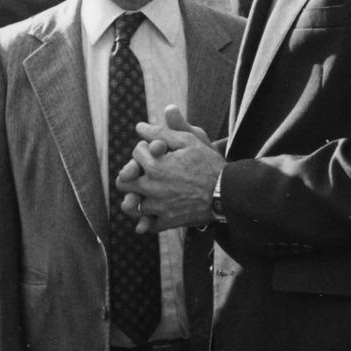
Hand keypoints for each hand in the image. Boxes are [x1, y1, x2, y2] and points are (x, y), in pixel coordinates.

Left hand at [116, 105, 223, 231]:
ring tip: (148, 192)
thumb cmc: (209, 163)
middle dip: (131, 173)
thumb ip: (161, 132)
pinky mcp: (168, 222)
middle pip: (123, 182)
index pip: (135, 154)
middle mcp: (152, 187)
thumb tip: (139, 126)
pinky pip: (148, 224)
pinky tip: (157, 209)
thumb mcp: (188, 140)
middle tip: (142, 172)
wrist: (227, 192)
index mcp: (155, 166)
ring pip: (132, 205)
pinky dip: (149, 218)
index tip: (155, 151)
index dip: (145, 149)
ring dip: (138, 197)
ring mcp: (158, 207)